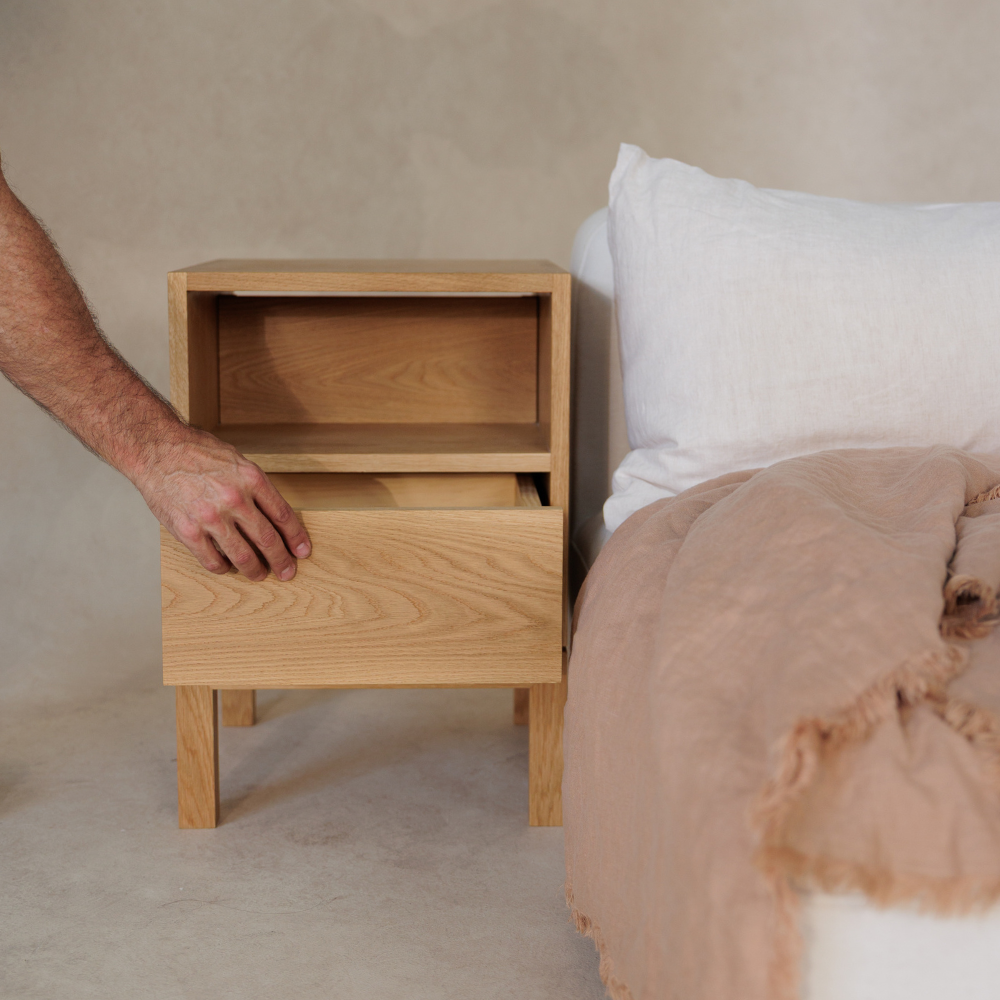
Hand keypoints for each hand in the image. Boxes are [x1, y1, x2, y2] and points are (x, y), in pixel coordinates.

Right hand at [133, 425, 311, 581]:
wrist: (156, 450)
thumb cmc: (196, 452)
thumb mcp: (236, 461)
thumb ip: (255, 487)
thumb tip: (274, 515)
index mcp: (251, 479)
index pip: (283, 515)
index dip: (295, 537)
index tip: (302, 550)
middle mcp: (235, 499)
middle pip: (267, 540)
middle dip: (281, 560)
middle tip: (287, 572)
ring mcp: (211, 518)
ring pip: (243, 556)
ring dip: (255, 570)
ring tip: (259, 575)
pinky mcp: (188, 532)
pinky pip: (213, 561)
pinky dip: (223, 568)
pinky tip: (227, 566)